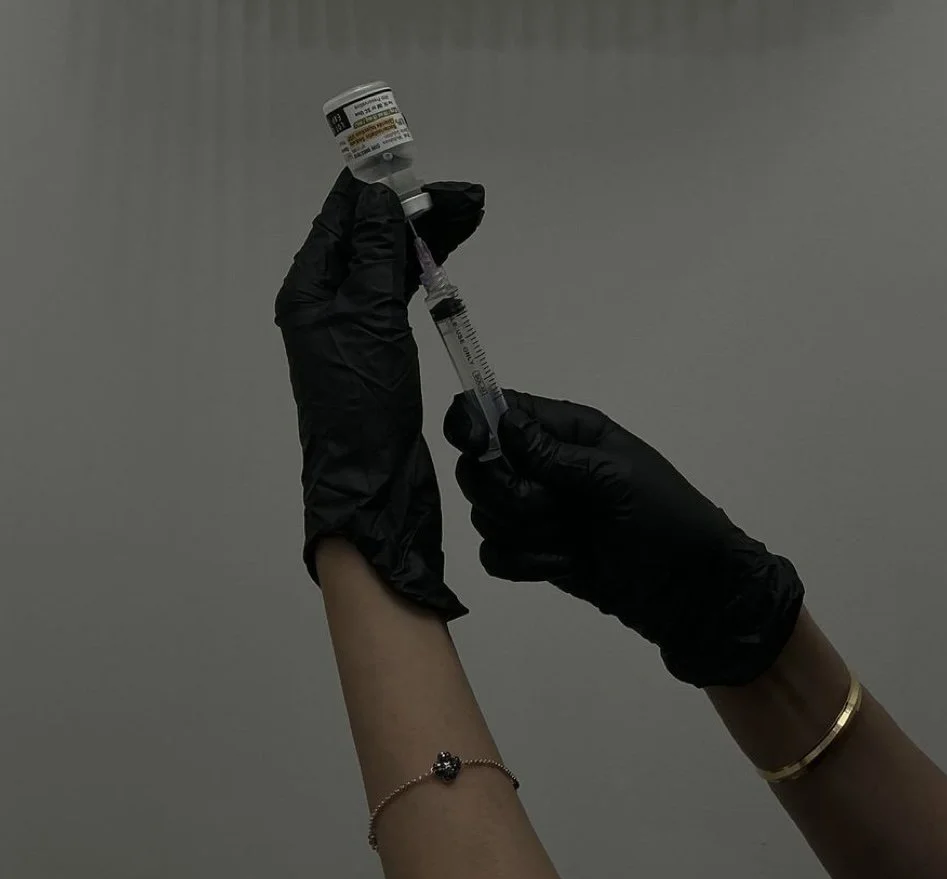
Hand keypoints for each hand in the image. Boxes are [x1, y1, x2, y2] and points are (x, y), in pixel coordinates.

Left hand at [275, 171, 484, 619]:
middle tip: (469, 198)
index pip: (341, 218)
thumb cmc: (362, 404)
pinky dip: (425, 270)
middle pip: (370, 236)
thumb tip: (378, 196)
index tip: (418, 164)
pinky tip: (448, 254)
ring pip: (390, 263)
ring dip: (427, 237)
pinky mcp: (379, 347)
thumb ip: (373, 254)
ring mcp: (353, 325)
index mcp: (309, 289)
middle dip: (415, 211)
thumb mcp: (367, 320)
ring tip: (472, 215)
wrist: (373, 482)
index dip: (378, 186)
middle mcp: (326, 301)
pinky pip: (399, 292)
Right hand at [443, 391, 804, 684]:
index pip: (500, 409)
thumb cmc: (667, 521)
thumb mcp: (618, 479)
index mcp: (570, 431)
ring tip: (573, 539)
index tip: (476, 446)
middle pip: (479, 466)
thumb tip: (502, 423)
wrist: (691, 593)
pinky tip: (566, 563)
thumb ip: (556, 454)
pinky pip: (494, 554)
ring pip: (484, 513)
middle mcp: (546, 466)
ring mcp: (537, 512)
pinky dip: (526, 562)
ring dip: (527, 532)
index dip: (475, 423)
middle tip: (552, 507)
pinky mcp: (533, 553)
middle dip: (510, 493)